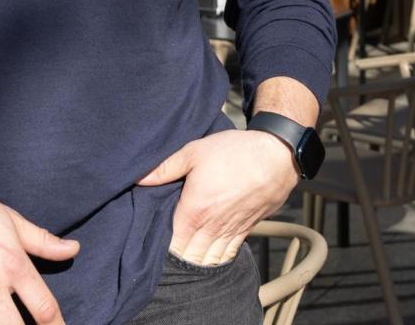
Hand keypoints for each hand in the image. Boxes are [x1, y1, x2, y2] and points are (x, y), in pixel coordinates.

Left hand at [137, 129, 297, 265]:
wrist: (276, 155)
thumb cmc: (235, 151)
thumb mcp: (194, 151)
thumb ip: (165, 168)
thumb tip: (139, 178)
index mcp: (195, 210)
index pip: (172, 244)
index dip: (161, 250)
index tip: (151, 246)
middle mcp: (212, 227)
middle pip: (190, 258)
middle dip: (177, 260)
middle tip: (164, 258)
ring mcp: (231, 231)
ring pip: (210, 260)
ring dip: (197, 263)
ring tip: (185, 262)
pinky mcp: (247, 230)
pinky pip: (229, 253)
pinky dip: (218, 259)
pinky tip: (209, 259)